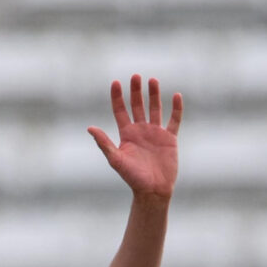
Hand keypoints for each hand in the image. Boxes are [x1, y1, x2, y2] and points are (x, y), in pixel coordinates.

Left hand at [87, 75, 180, 201]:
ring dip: (154, 95)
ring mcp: (156, 133)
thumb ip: (104, 143)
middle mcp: (140, 131)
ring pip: (155, 109)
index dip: (117, 97)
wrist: (153, 191)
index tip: (116, 82)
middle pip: (137, 106)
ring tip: (153, 80)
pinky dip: (176, 108)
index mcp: (126, 134)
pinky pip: (174, 120)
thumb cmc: (132, 178)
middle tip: (136, 76)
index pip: (120, 110)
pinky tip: (176, 95)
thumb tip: (90, 128)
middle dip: (136, 91)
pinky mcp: (169, 139)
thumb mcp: (116, 159)